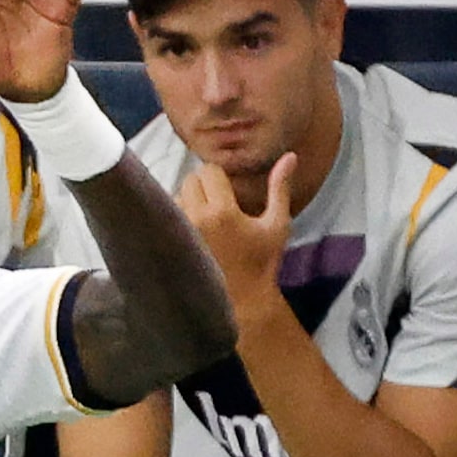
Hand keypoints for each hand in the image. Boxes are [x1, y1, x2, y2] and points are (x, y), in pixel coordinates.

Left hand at [178, 154, 296, 315]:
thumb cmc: (262, 263)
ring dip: (188, 199)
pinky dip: (177, 215)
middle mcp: (196, 219)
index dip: (219, 176)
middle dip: (202, 185)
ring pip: (176, 195)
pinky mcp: (171, 245)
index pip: (209, 171)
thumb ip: (279, 188)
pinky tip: (192, 227)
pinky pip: (166, 215)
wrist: (241, 300)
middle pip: (190, 180)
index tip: (227, 188)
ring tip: (204, 215)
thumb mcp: (276, 225)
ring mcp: (180, 233)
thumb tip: (290, 156)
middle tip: (216, 200)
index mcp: (222, 212)